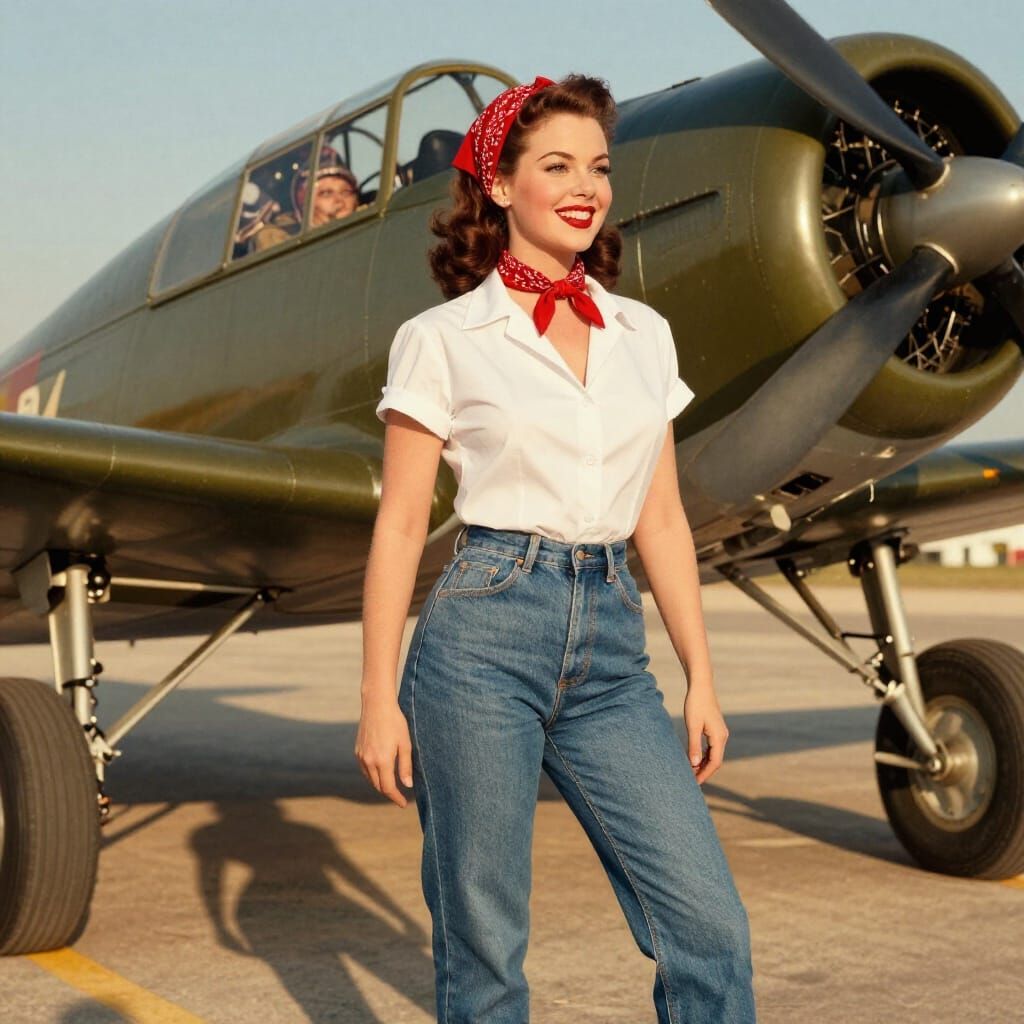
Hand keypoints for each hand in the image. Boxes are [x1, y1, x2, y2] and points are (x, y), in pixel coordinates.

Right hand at [355, 692, 413, 806]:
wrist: (376, 705)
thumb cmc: (395, 722)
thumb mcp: (405, 743)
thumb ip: (405, 766)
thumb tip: (407, 785)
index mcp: (382, 760)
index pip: (388, 788)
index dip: (396, 798)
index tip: (403, 804)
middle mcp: (369, 761)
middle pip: (378, 786)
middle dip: (389, 793)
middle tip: (400, 796)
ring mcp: (361, 756)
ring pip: (370, 779)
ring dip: (380, 785)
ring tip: (392, 786)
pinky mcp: (357, 751)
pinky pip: (364, 770)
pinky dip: (372, 776)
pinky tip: (380, 773)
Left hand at [683, 679, 728, 783]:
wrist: (701, 686)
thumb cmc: (695, 704)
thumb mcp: (692, 726)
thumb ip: (694, 745)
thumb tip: (694, 764)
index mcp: (719, 738)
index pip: (714, 763)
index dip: (704, 774)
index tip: (694, 783)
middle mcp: (723, 737)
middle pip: (715, 761)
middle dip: (704, 771)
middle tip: (691, 781)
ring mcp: (720, 733)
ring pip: (714, 754)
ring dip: (704, 764)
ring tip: (691, 772)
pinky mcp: (716, 729)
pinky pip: (712, 747)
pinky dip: (704, 755)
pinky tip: (694, 758)